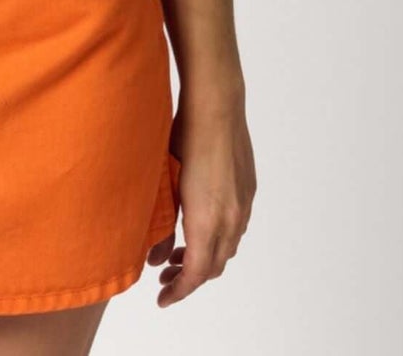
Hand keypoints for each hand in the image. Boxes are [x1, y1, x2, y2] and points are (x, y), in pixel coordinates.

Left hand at [147, 99, 255, 307]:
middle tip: (165, 277)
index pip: (196, 273)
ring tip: (179, 255)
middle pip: (214, 266)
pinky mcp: (248, 189)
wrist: (216, 105)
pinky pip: (236, 227)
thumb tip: (155, 257)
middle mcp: (231, 218)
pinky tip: (201, 228)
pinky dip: (218, 238)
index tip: (162, 298)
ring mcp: (243, 204)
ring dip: (205, 258)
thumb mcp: (166, 184)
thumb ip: (163, 225)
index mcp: (208, 219)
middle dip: (189, 278)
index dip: (179, 291)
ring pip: (227, 248)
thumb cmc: (183, 137)